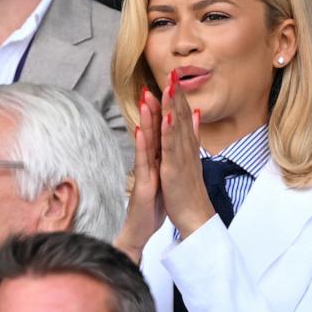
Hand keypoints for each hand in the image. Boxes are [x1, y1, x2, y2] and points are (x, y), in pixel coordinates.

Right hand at [114, 87, 165, 262]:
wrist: (142, 228)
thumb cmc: (153, 203)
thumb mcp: (163, 175)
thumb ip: (165, 157)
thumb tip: (170, 140)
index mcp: (158, 157)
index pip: (162, 128)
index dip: (165, 108)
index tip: (168, 88)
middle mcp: (150, 160)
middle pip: (152, 129)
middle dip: (154, 106)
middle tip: (153, 82)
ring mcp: (145, 170)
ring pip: (146, 141)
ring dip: (146, 119)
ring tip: (146, 98)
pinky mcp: (143, 182)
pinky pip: (143, 162)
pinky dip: (142, 146)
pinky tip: (140, 131)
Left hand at [158, 70, 214, 237]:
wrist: (195, 216)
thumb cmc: (189, 190)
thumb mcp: (190, 158)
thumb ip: (193, 135)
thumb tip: (198, 114)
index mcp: (187, 145)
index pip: (184, 115)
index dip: (179, 95)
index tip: (175, 76)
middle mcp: (186, 148)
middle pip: (182, 116)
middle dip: (177, 94)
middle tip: (173, 72)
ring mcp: (181, 157)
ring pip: (176, 128)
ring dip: (173, 106)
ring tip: (170, 86)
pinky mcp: (174, 169)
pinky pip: (171, 148)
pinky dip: (169, 132)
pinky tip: (167, 117)